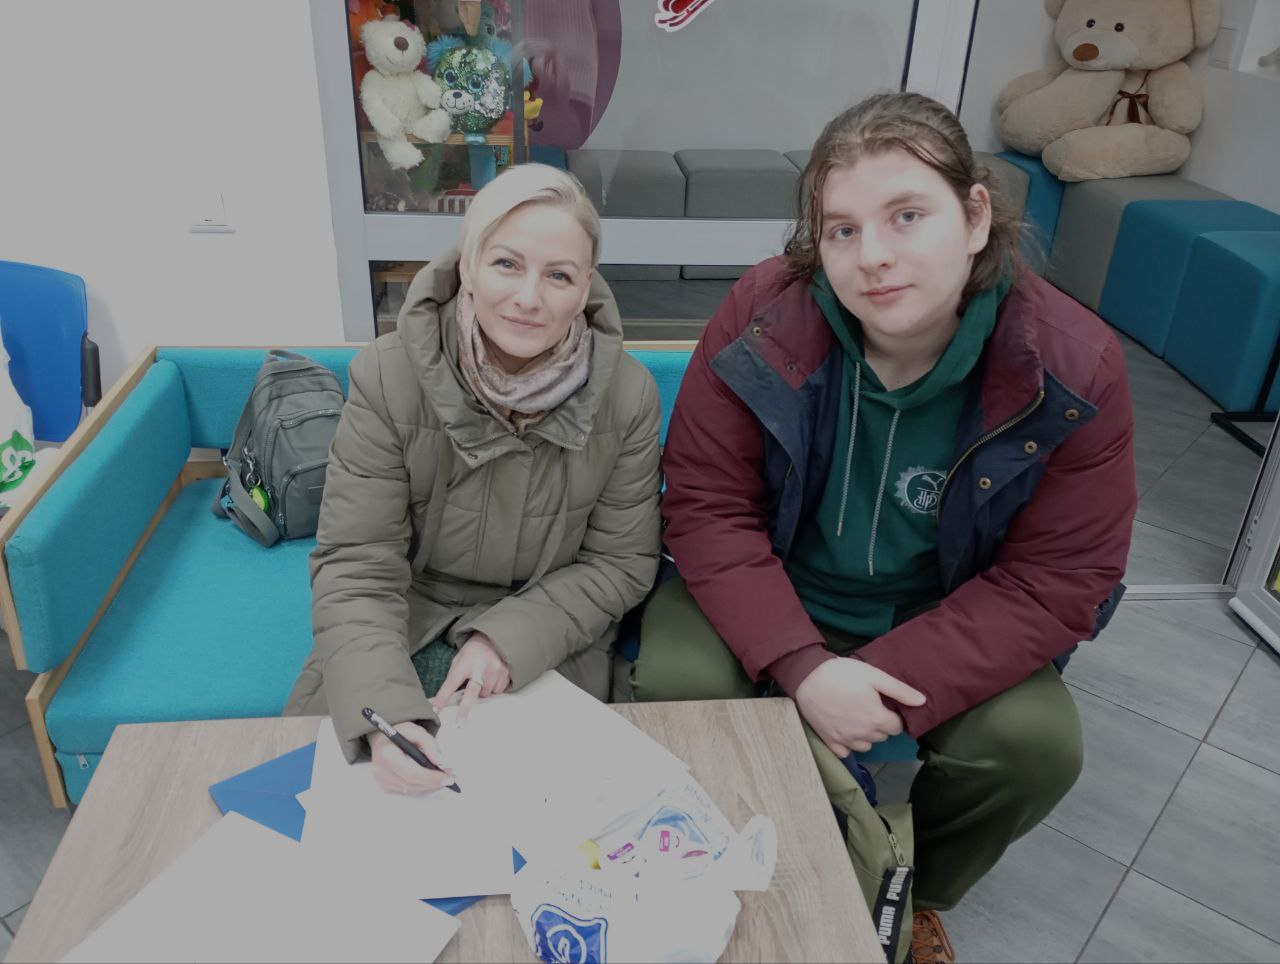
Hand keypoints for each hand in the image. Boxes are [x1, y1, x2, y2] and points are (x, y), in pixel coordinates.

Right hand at [368, 721, 452, 794]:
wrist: (382, 737)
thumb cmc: (400, 732)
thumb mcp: (416, 731)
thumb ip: (430, 745)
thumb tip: (442, 762)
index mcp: (386, 754)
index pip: (411, 773)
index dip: (431, 778)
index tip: (449, 778)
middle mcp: (381, 770)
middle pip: (412, 784)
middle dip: (434, 782)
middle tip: (451, 778)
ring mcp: (382, 780)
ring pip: (411, 789)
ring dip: (429, 786)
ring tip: (443, 778)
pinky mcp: (385, 786)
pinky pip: (407, 790)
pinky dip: (421, 786)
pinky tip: (430, 780)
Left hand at [431, 632, 510, 721]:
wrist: (493, 639)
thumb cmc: (472, 652)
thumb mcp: (459, 660)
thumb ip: (454, 678)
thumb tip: (446, 700)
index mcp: (465, 663)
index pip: (451, 683)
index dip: (442, 698)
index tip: (435, 710)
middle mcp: (480, 667)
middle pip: (471, 692)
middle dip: (465, 709)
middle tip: (460, 724)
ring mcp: (494, 670)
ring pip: (486, 694)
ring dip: (482, 691)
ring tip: (482, 678)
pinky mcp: (505, 674)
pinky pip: (497, 691)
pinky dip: (493, 687)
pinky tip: (491, 676)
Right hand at [794, 657, 925, 757]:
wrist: (807, 677)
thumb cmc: (843, 673)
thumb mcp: (874, 675)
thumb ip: (900, 690)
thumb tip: (923, 702)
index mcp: (877, 719)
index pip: (897, 727)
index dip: (893, 715)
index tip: (884, 704)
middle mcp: (864, 735)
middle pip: (882, 736)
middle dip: (881, 724)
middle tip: (869, 706)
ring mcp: (846, 741)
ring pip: (866, 745)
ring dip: (866, 734)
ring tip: (857, 716)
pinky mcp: (830, 742)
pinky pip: (846, 752)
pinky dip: (849, 744)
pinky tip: (845, 729)